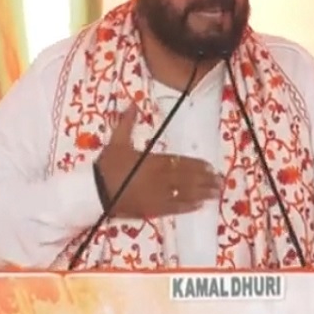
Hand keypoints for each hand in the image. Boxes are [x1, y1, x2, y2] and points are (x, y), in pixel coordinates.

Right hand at [95, 106, 221, 216]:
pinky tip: (198, 206)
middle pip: (187, 179)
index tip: (210, 167)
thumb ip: (127, 123)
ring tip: (215, 193)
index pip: (181, 163)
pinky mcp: (151, 209)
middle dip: (205, 180)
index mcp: (153, 161)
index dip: (197, 166)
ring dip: (201, 193)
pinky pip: (173, 208)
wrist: (94, 192)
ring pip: (184, 194)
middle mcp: (159, 179)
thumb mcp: (117, 142)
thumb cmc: (107, 166)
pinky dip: (187, 207)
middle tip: (220, 181)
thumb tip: (132, 104)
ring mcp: (156, 196)